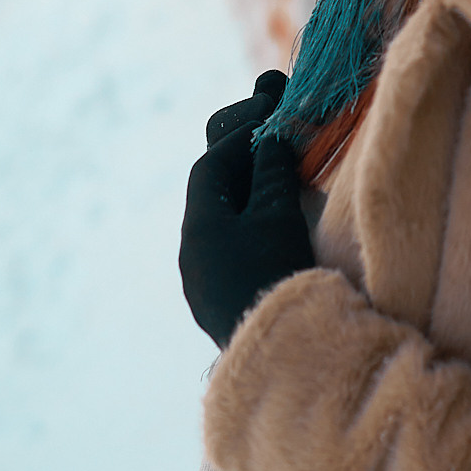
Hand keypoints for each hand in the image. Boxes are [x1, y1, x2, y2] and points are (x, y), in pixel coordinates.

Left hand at [179, 74, 312, 347]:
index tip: (270, 120)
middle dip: (241, 165)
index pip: (212, 164)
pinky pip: (228, 252)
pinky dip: (248, 230)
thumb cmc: (275, 271)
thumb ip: (272, 170)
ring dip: (246, 199)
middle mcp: (191, 251)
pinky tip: (273, 232)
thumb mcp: (278, 213)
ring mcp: (201, 282)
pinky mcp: (217, 304)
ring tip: (279, 185)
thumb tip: (270, 139)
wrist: (280, 350)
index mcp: (199, 223)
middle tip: (273, 144)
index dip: (241, 137)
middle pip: (212, 194)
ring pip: (220, 225)